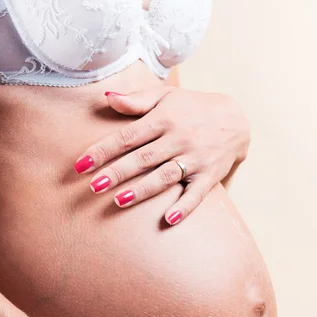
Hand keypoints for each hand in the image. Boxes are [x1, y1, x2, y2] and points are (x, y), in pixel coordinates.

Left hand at [73, 86, 250, 224]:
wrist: (236, 118)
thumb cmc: (193, 108)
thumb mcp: (166, 97)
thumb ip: (136, 100)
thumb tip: (107, 98)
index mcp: (163, 119)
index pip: (127, 137)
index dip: (103, 150)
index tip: (80, 165)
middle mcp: (178, 139)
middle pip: (143, 158)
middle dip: (118, 172)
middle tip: (94, 186)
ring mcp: (195, 158)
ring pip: (165, 176)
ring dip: (143, 189)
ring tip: (119, 201)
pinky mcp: (209, 175)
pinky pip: (197, 193)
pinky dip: (185, 207)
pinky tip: (170, 219)